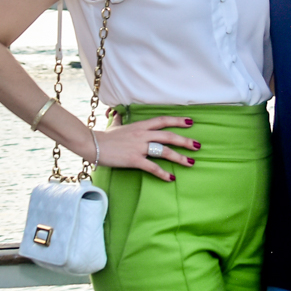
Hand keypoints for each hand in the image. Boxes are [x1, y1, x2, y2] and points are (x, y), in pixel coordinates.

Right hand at [84, 116, 198, 181]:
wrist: (93, 144)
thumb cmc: (104, 136)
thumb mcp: (114, 125)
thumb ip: (119, 119)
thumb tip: (116, 112)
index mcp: (140, 126)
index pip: (163, 120)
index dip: (178, 120)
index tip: (190, 122)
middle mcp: (142, 135)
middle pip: (169, 136)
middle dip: (185, 141)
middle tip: (198, 145)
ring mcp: (139, 147)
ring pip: (164, 151)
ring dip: (179, 157)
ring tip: (191, 162)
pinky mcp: (134, 160)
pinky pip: (152, 167)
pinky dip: (163, 173)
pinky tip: (171, 178)